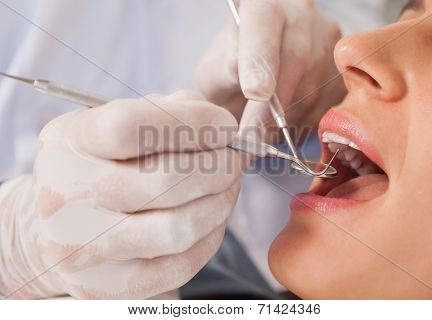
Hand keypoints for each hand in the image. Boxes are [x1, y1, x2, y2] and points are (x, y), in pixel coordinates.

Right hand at [0, 91, 241, 298]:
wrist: (60, 224)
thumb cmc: (103, 165)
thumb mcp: (120, 124)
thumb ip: (170, 113)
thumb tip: (224, 128)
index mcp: (68, 143)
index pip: (130, 127)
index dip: (192, 122)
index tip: (225, 126)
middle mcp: (65, 196)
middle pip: (164, 181)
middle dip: (219, 167)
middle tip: (234, 159)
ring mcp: (81, 247)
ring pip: (177, 229)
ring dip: (220, 203)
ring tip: (227, 187)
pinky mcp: (105, 286)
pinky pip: (179, 265)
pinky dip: (210, 238)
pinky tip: (211, 218)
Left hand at [196, 0, 345, 141]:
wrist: (258, 70)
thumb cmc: (230, 72)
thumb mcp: (212, 71)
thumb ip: (221, 73)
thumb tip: (248, 80)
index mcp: (262, 5)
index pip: (263, 25)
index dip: (260, 59)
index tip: (255, 93)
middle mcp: (300, 14)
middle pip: (296, 58)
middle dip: (274, 105)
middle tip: (254, 135)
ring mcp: (326, 38)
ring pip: (315, 83)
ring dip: (288, 117)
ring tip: (262, 131)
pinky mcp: (341, 66)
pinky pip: (329, 101)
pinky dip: (306, 121)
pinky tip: (284, 124)